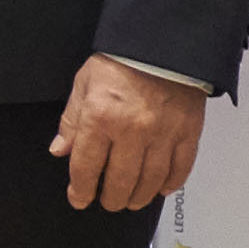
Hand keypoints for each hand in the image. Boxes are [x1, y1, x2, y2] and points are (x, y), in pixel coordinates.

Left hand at [54, 56, 209, 216]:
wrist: (162, 44)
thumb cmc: (120, 61)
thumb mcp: (83, 85)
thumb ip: (72, 121)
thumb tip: (60, 151)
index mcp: (100, 118)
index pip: (86, 166)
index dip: (80, 189)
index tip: (79, 199)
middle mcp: (131, 131)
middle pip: (119, 180)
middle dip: (110, 198)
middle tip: (107, 202)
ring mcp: (163, 134)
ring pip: (150, 180)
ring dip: (139, 196)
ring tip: (131, 201)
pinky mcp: (188, 132)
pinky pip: (181, 167)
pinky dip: (171, 182)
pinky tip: (161, 189)